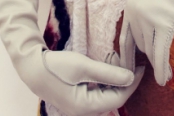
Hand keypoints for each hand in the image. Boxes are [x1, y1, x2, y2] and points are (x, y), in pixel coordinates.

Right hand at [26, 48, 143, 115]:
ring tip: (122, 64)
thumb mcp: (84, 66)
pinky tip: (108, 71)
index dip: (132, 83)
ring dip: (115, 83)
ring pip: (106, 98)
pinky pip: (97, 96)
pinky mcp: (76, 102)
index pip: (119, 98)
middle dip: (125, 82)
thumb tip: (131, 77)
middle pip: (113, 99)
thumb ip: (108, 73)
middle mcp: (83, 113)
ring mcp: (79, 109)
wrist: (32, 68)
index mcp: (86, 107)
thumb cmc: (57, 67)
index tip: (142, 67)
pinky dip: (105, 84)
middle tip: (132, 62)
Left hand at [119, 0, 173, 86]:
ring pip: (150, 51)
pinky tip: (164, 79)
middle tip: (159, 69)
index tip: (130, 73)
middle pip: (140, 46)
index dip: (128, 59)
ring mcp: (148, 18)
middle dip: (150, 58)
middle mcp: (134, 13)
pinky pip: (160, 51)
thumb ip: (144, 16)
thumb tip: (145, 40)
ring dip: (157, 65)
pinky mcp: (163, 23)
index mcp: (129, 8)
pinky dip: (161, 67)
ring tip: (164, 76)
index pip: (124, 41)